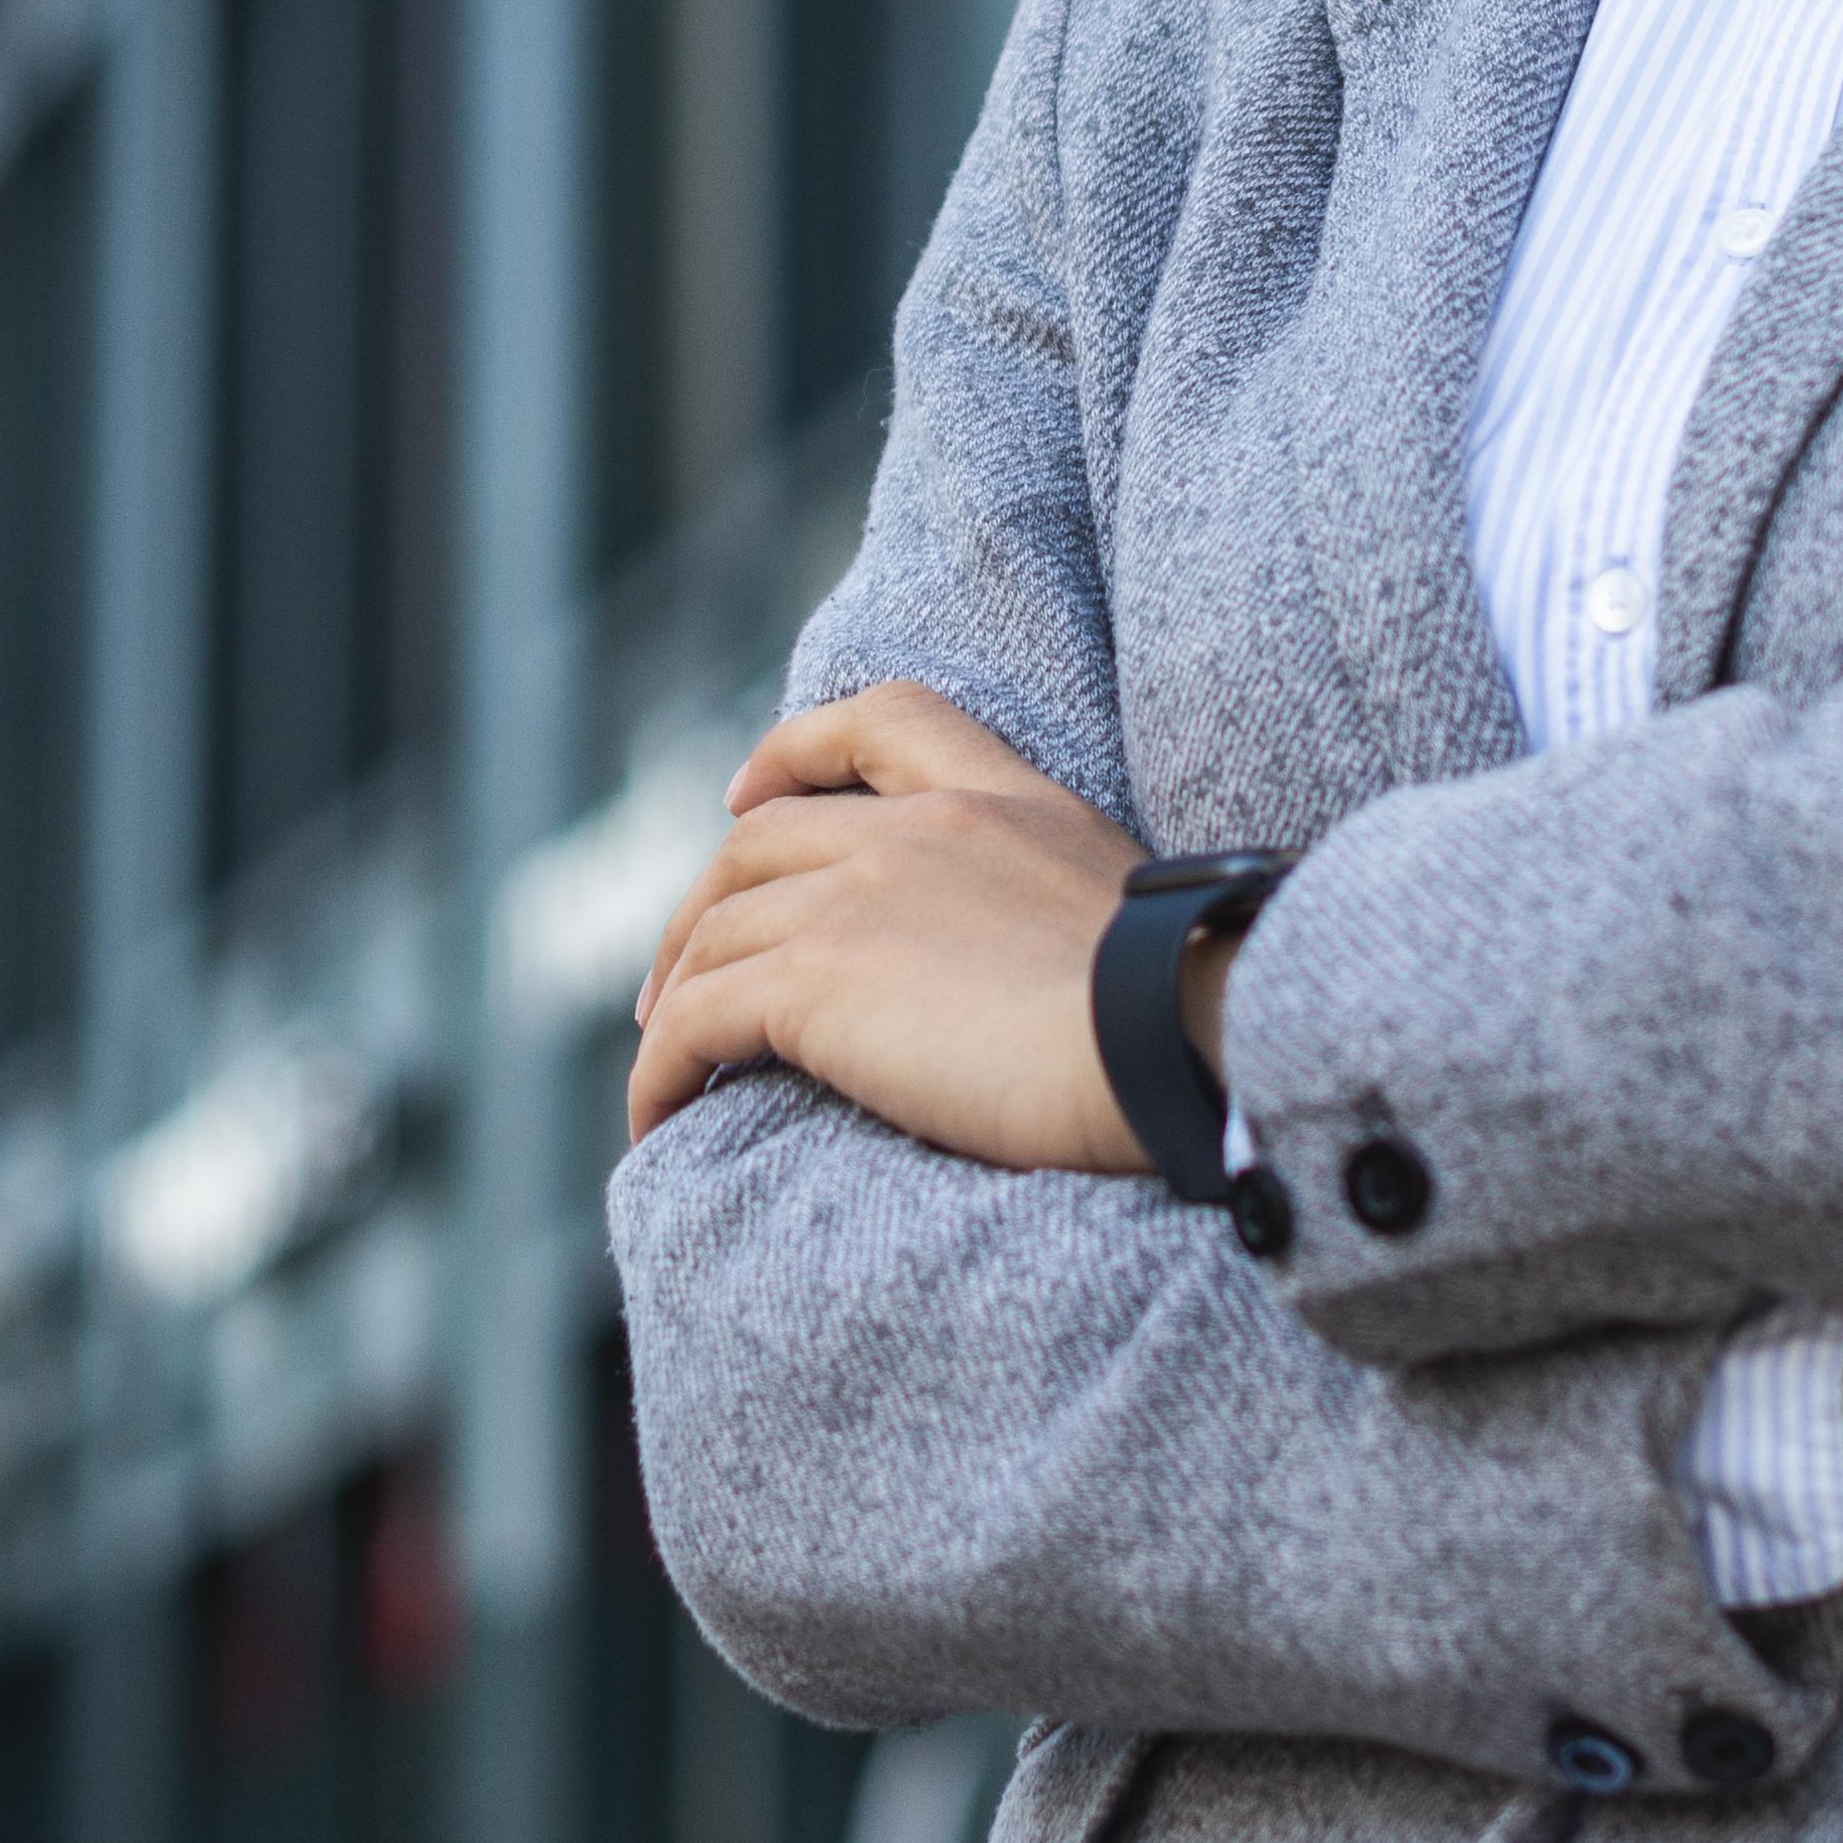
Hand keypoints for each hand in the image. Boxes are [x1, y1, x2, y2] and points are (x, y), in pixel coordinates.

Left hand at [621, 681, 1157, 1164]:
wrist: (1171, 1047)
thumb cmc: (1186, 1020)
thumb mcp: (1131, 920)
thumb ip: (1061, 915)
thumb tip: (1046, 982)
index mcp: (1003, 800)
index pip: (883, 719)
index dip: (795, 749)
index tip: (743, 795)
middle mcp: (915, 830)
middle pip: (759, 845)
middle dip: (701, 910)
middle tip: (676, 983)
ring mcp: (855, 896)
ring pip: (716, 935)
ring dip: (673, 1003)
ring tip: (663, 1072)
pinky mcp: (813, 979)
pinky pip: (696, 1020)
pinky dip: (660, 1071)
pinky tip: (655, 1124)